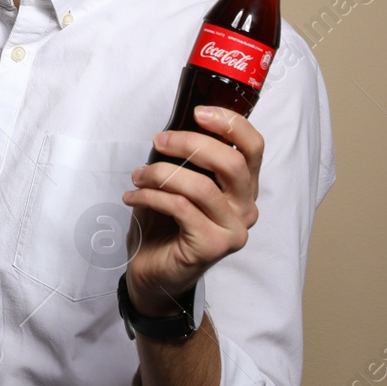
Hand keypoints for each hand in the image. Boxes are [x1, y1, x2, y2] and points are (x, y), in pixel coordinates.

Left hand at [120, 105, 262, 315]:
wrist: (152, 273)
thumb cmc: (165, 225)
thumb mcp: (178, 183)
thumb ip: (188, 158)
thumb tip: (173, 127)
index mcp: (243, 187)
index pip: (253, 147)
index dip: (230, 124)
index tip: (198, 112)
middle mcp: (246, 208)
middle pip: (231, 163)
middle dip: (190, 144)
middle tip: (159, 141)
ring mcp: (233, 230)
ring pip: (202, 187)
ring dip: (162, 174)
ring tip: (138, 176)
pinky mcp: (213, 247)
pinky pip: (181, 209)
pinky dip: (151, 197)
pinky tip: (133, 197)